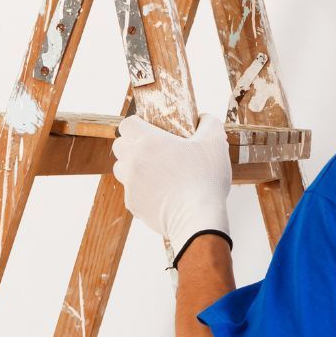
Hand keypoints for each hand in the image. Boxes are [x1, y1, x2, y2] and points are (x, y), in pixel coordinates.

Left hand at [112, 112, 232, 262]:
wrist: (197, 218)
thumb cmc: (205, 178)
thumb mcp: (215, 142)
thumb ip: (208, 123)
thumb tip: (202, 118)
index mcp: (148, 142)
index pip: (126, 124)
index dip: (137, 124)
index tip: (150, 129)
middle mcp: (133, 161)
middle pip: (119, 145)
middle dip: (133, 145)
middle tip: (154, 150)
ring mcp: (130, 184)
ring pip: (122, 169)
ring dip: (133, 167)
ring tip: (156, 171)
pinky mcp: (133, 204)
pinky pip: (132, 191)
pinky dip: (143, 189)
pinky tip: (163, 192)